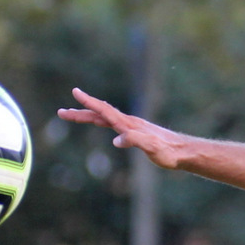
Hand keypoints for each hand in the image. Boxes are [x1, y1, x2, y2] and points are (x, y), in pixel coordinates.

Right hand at [56, 88, 191, 169]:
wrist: (184, 152)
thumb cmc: (169, 152)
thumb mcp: (152, 149)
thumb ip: (135, 142)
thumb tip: (116, 141)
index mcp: (129, 125)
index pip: (105, 111)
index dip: (90, 102)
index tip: (75, 92)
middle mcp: (129, 123)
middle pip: (100, 114)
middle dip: (80, 112)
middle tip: (61, 112)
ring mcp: (132, 127)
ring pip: (105, 118)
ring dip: (87, 116)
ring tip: (71, 115)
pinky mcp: (135, 133)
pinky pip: (113, 124)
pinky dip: (100, 121)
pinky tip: (98, 123)